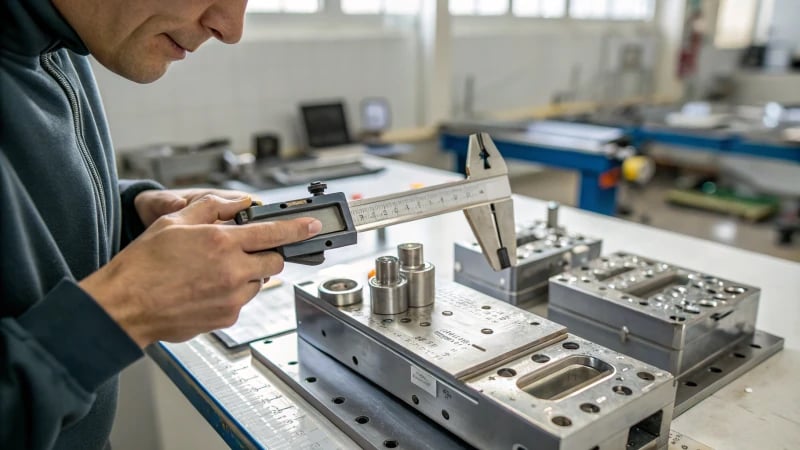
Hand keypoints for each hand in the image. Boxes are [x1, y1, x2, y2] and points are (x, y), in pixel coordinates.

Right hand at [80, 194, 321, 347]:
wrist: (125, 305)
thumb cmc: (143, 264)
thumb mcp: (175, 221)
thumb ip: (213, 208)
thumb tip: (239, 203)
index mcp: (222, 242)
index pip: (274, 232)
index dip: (298, 228)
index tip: (313, 227)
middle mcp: (232, 271)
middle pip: (274, 262)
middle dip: (266, 254)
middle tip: (244, 251)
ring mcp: (231, 298)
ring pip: (258, 282)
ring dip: (247, 274)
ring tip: (214, 271)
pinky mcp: (226, 318)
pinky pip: (241, 301)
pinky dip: (232, 293)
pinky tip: (206, 288)